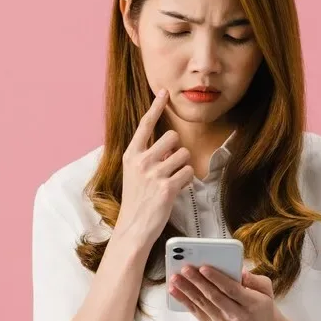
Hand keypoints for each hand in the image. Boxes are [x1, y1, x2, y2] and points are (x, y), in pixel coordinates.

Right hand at [112, 89, 193, 251]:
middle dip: (177, 150)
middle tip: (170, 166)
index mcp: (131, 155)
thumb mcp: (134, 173)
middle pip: (172, 137)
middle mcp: (141, 161)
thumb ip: (148, 155)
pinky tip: (176, 189)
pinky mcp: (167, 188)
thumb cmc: (136, 201)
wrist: (133, 228)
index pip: (145, 124)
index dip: (156, 107)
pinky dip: (187, 180)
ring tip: (172, 180)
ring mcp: (153, 174)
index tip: (163, 92)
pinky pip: (189, 172)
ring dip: (183, 167)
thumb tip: (168, 144)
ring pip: (184, 154)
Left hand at [169, 267, 278, 320]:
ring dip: (186, 290)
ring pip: (202, 304)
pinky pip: (196, 312)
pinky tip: (175, 290)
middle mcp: (236, 316)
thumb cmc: (262, 307)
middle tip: (185, 268)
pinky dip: (184, 300)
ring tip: (175, 278)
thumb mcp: (267, 290)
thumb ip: (255, 279)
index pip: (231, 290)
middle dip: (197, 282)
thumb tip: (239, 272)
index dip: (216, 279)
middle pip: (213, 297)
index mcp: (251, 304)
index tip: (204, 267)